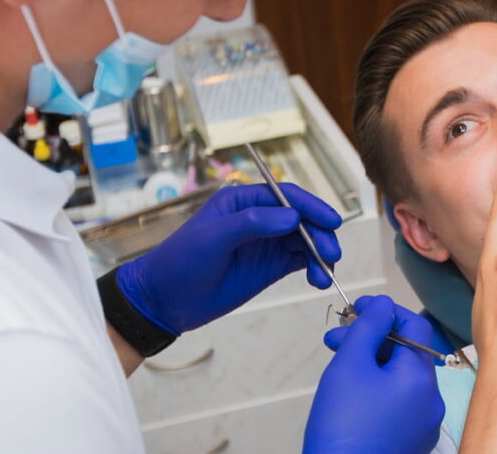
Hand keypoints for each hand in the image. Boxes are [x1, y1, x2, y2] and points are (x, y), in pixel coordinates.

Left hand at [115, 183, 341, 334]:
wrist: (165, 300)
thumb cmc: (180, 262)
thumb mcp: (212, 238)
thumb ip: (252, 224)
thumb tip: (292, 217)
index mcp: (243, 201)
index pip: (287, 197)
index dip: (312, 207)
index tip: (331, 222)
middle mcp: (259, 218)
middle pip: (303, 219)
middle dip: (320, 234)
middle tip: (331, 255)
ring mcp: (267, 243)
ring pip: (306, 241)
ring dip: (320, 254)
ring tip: (322, 275)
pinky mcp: (270, 266)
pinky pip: (301, 261)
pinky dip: (314, 268)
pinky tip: (317, 280)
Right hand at [305, 295, 444, 453]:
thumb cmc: (343, 431)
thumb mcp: (350, 364)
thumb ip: (368, 327)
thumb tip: (382, 305)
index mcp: (420, 377)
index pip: (414, 325)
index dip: (384, 311)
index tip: (358, 309)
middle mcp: (430, 400)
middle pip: (406, 351)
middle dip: (371, 338)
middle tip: (339, 336)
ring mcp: (422, 423)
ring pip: (400, 377)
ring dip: (372, 361)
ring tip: (339, 363)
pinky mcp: (410, 440)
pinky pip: (398, 402)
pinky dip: (377, 388)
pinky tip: (351, 391)